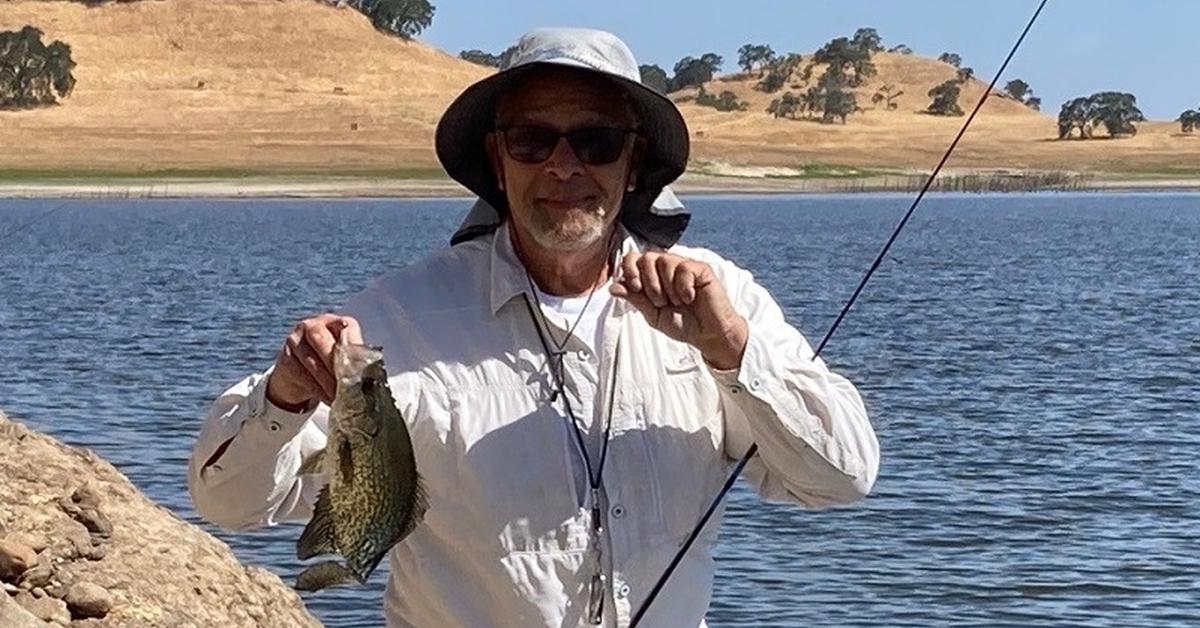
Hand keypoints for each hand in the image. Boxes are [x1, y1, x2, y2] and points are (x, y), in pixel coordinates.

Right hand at [265, 314, 362, 411]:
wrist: (298, 377)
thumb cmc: (329, 364)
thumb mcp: (344, 358)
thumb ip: (355, 358)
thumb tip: (372, 373)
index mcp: (334, 322)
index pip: (346, 326)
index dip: (353, 344)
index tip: (359, 364)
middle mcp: (312, 325)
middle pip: (321, 337)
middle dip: (335, 362)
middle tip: (348, 383)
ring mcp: (294, 340)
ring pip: (311, 359)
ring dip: (327, 381)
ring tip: (340, 396)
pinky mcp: (284, 358)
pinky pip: (301, 374)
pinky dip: (316, 388)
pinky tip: (327, 398)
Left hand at [610, 251, 747, 369]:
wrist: (707, 335)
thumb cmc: (682, 324)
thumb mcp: (652, 315)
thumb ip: (634, 299)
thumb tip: (614, 287)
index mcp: (652, 276)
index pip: (633, 258)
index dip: (630, 269)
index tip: (635, 288)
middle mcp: (667, 268)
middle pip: (647, 257)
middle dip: (650, 283)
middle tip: (661, 301)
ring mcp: (684, 266)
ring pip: (665, 260)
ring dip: (667, 287)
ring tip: (678, 301)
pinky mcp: (701, 269)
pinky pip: (684, 267)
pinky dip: (684, 286)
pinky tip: (690, 297)